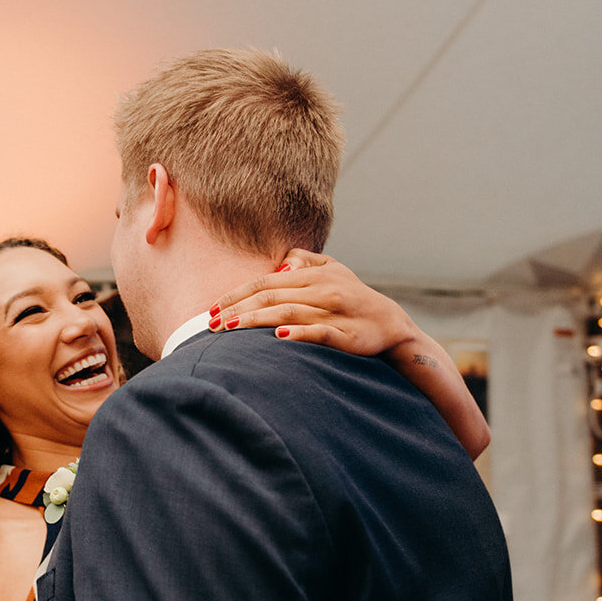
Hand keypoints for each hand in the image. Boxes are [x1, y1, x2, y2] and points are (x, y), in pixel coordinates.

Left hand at [208, 249, 416, 355]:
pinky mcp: (347, 335)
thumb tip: (279, 264)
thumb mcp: (334, 270)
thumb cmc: (354, 296)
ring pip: (289, 313)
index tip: (213, 307)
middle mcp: (322, 290)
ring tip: (231, 329)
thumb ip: (304, 262)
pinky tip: (280, 338)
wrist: (391, 325)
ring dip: (257, 320)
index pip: (266, 281)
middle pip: (271, 296)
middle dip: (238, 309)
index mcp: (314, 275)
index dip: (238, 293)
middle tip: (211, 323)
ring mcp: (335, 312)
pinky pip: (321, 333)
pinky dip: (300, 334)